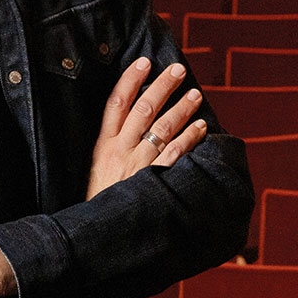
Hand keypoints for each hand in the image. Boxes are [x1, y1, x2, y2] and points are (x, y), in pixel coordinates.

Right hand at [87, 58, 206, 198]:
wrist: (98, 235)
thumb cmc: (99, 201)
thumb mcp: (96, 170)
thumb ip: (111, 147)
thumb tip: (130, 121)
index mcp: (102, 146)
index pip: (116, 103)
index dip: (130, 80)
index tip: (143, 62)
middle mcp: (120, 151)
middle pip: (143, 109)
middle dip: (161, 86)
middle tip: (177, 69)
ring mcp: (138, 166)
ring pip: (162, 128)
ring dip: (181, 108)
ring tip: (196, 94)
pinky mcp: (154, 182)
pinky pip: (175, 154)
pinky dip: (190, 138)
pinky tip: (201, 127)